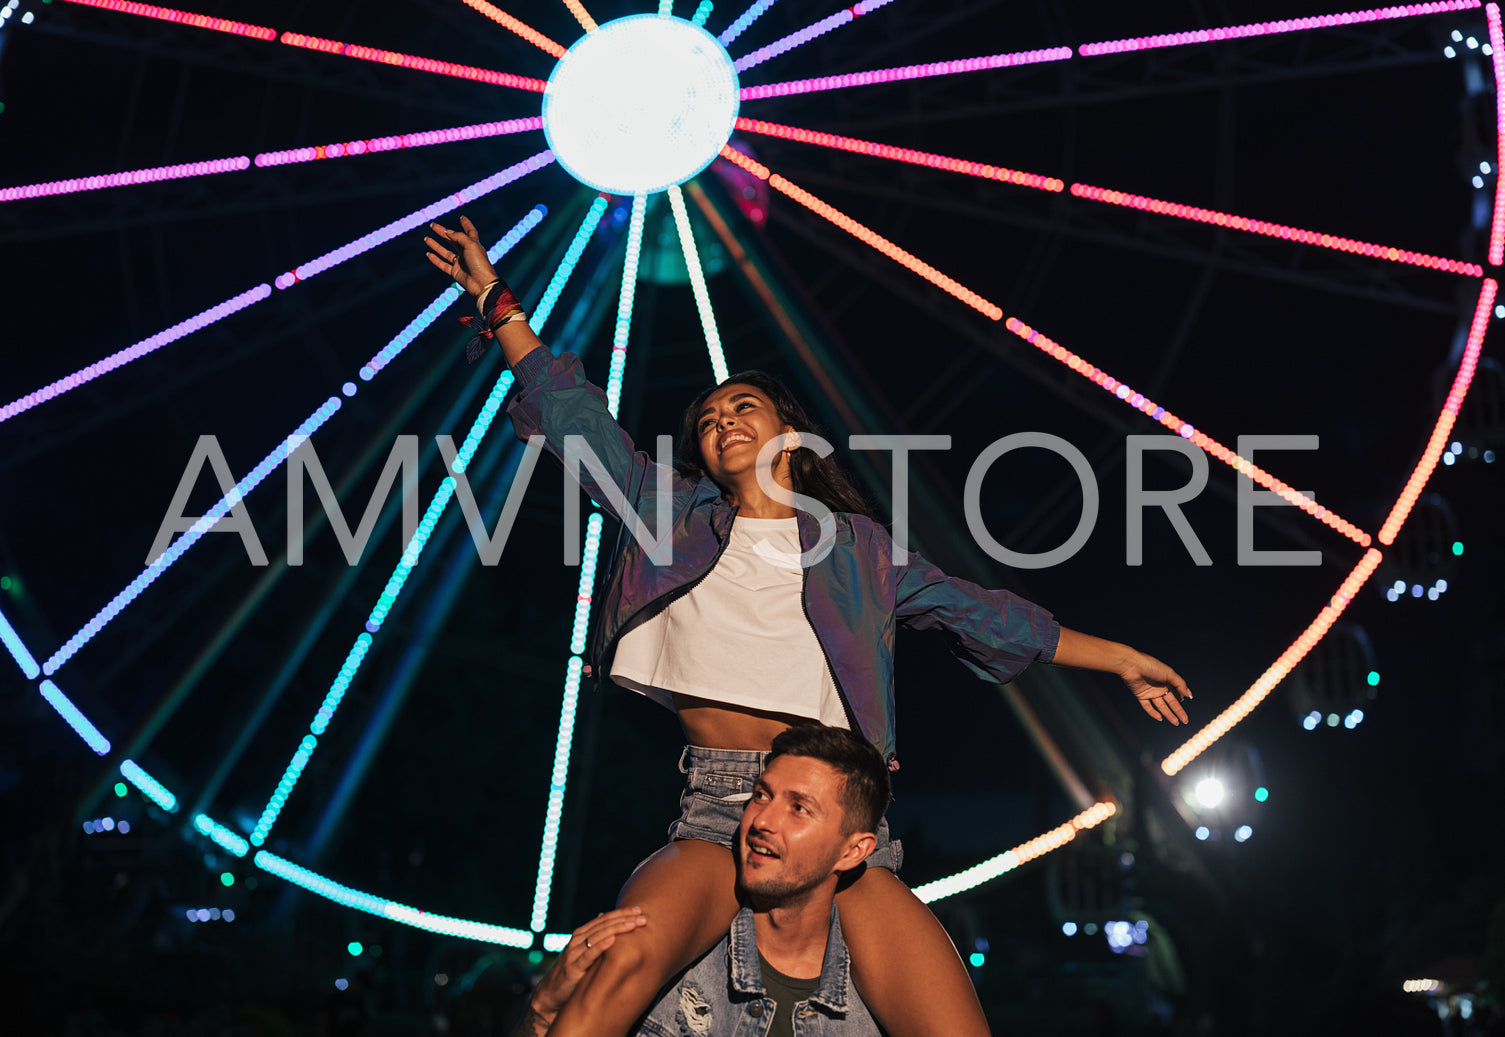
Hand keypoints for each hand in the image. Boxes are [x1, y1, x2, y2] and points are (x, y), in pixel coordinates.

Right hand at [424, 216, 499, 297]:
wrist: (482, 283)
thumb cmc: (480, 263)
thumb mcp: (471, 245)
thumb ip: (459, 237)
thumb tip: (448, 232)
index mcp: (474, 245)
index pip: (470, 232)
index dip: (466, 224)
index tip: (462, 217)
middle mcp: (467, 252)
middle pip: (453, 240)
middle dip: (443, 232)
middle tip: (433, 225)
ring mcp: (461, 263)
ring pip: (446, 252)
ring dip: (436, 245)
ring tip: (426, 238)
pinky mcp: (455, 272)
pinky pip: (443, 264)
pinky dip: (436, 259)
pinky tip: (428, 254)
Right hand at [530, 907, 646, 1020]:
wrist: (552, 994)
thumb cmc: (571, 971)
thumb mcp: (583, 951)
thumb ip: (593, 934)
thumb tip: (603, 913)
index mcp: (581, 934)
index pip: (604, 919)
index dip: (621, 913)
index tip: (638, 910)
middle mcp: (577, 940)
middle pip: (603, 925)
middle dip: (624, 919)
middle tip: (642, 916)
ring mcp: (574, 953)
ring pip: (597, 936)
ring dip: (617, 929)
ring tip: (632, 924)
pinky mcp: (572, 968)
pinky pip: (588, 956)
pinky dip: (601, 946)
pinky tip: (613, 940)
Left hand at [1119, 650, 1191, 725]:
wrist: (1132, 665)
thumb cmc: (1151, 666)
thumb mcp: (1169, 673)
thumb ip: (1180, 684)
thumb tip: (1189, 695)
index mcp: (1166, 680)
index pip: (1176, 692)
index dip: (1181, 698)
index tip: (1186, 703)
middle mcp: (1159, 687)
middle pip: (1170, 702)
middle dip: (1178, 711)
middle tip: (1185, 721)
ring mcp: (1150, 692)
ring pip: (1161, 706)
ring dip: (1168, 714)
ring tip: (1176, 723)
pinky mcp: (1140, 695)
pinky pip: (1147, 706)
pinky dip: (1153, 713)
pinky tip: (1160, 718)